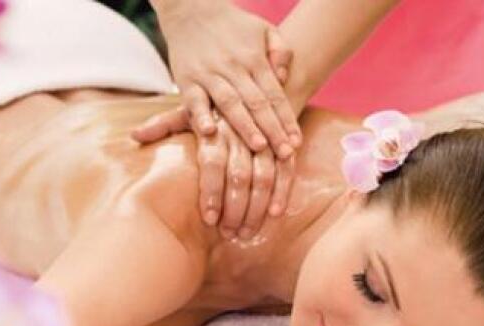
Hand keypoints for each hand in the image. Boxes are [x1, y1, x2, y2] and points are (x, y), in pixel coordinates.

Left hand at [131, 107, 294, 236]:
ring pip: (265, 175)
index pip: (213, 162)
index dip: (211, 191)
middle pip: (240, 174)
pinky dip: (283, 192)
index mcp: (216, 125)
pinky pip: (287, 169)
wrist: (253, 76)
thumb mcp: (188, 108)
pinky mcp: (283, 142)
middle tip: (229, 234)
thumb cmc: (214, 101)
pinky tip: (275, 215)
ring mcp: (265, 137)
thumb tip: (134, 135)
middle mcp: (241, 131)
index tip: (209, 219)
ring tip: (247, 233)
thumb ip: (164, 125)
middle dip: (236, 207)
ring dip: (258, 207)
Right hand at [153, 0, 300, 157]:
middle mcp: (233, 68)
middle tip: (286, 153)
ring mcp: (209, 74)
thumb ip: (281, 51)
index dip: (287, 119)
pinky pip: (194, 100)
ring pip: (230, 103)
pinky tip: (209, 132)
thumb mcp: (265, 30)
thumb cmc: (233, 26)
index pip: (275, 94)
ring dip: (245, 126)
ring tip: (260, 147)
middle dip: (273, 130)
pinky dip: (200, 116)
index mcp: (254, 59)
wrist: (191, 8)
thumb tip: (283, 78)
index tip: (296, 142)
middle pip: (257, 103)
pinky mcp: (186, 80)